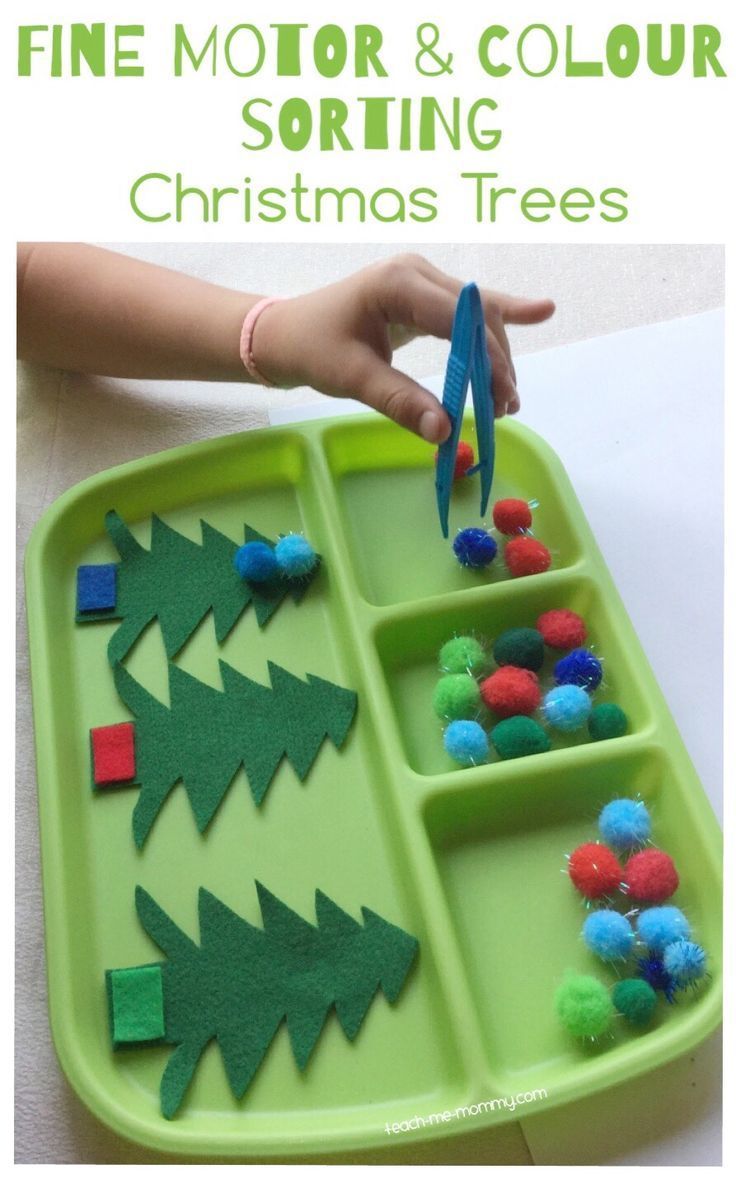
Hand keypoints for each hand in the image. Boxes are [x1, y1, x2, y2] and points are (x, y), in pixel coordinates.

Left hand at [252, 253, 554, 442]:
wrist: (286, 332)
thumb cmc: (314, 348)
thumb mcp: (353, 378)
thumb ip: (400, 402)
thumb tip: (443, 432)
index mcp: (398, 283)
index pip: (460, 320)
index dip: (486, 360)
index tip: (500, 399)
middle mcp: (417, 273)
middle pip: (478, 315)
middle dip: (497, 363)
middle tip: (505, 409)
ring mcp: (422, 282)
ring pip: (479, 315)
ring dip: (498, 354)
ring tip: (508, 400)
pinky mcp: (424, 296)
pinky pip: (468, 312)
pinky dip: (501, 318)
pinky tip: (541, 311)